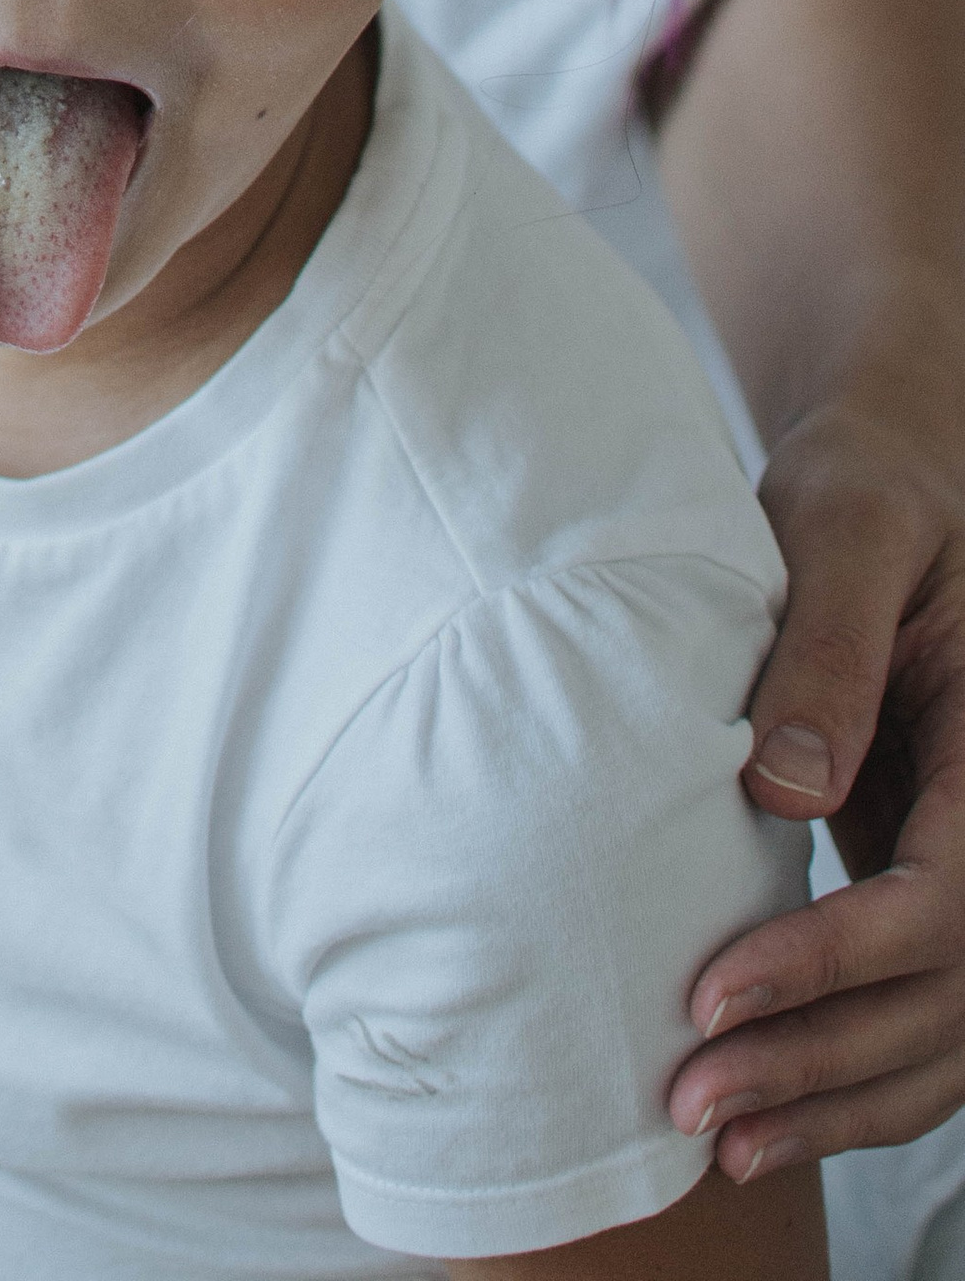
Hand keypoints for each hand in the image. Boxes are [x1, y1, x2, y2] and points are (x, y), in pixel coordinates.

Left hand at [669, 381, 964, 1179]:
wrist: (890, 491)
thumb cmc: (862, 492)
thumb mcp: (842, 529)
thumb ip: (824, 649)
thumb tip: (780, 789)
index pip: (943, 901)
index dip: (835, 961)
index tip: (714, 993)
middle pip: (949, 997)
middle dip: (822, 1060)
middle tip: (690, 1098)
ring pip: (946, 1039)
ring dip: (836, 1099)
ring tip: (713, 1137)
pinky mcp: (937, 893)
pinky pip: (921, 1020)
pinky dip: (850, 1080)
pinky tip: (760, 1115)